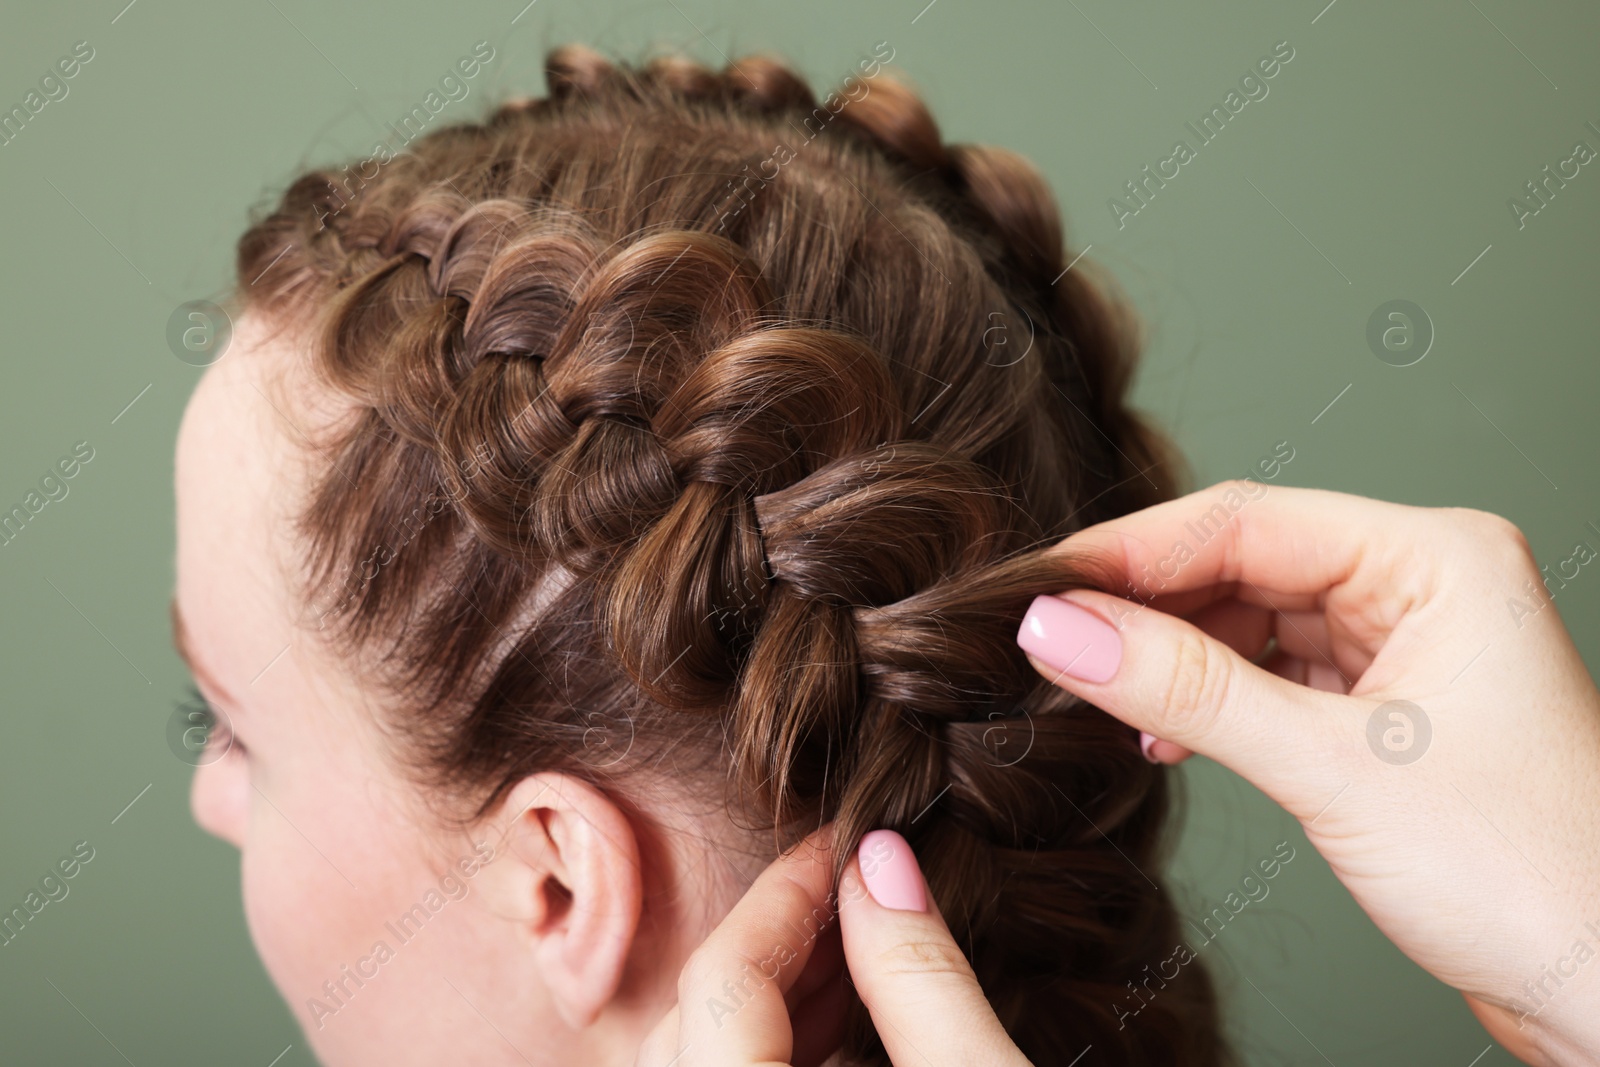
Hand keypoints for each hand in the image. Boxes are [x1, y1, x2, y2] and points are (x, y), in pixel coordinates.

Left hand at [636, 828, 1029, 1065]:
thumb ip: (920, 977)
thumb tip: (881, 863)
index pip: (722, 983)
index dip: (787, 897)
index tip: (848, 842)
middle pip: (690, 1024)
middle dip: (775, 946)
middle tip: (854, 891)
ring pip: (700, 1065)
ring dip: (772, 1003)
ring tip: (855, 951)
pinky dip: (772, 1056)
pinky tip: (842, 1028)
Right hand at [1016, 482, 1599, 1065]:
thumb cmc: (1534, 876)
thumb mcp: (1333, 770)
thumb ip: (1186, 689)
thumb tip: (1064, 629)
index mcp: (1437, 557)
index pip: (1246, 521)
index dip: (1129, 552)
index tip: (1039, 583)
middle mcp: (1422, 584)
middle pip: (1243, 563)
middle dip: (1144, 606)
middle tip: (1048, 638)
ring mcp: (1406, 645)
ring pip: (1250, 620)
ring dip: (1173, 658)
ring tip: (1096, 691)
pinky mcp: (1388, 708)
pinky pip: (1272, 675)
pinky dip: (1212, 702)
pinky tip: (1167, 734)